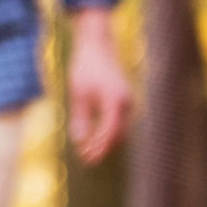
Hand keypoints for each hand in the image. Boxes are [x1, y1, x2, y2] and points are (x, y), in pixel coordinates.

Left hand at [66, 6, 131, 163]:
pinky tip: (95, 139)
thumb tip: (81, 142)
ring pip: (120, 130)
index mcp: (115, 100)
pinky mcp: (125, 100)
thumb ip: (80, 119)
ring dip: (107, 143)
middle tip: (86, 160)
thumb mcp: (78, 95)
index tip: (85, 157)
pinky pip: (120, 123)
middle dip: (103, 149)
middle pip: (118, 135)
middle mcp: (126, 102)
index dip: (98, 147)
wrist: (98, 47)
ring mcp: (128, 101)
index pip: (109, 132)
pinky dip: (109, 133)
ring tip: (89, 152)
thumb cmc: (85, 69)